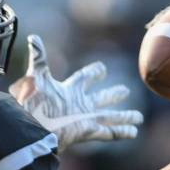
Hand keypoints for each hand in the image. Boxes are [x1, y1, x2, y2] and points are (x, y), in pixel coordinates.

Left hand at [11, 35, 142, 149]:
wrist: (30, 127)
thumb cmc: (33, 103)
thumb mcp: (37, 77)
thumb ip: (38, 57)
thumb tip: (33, 37)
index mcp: (69, 90)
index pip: (84, 78)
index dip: (94, 72)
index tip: (103, 69)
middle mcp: (79, 104)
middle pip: (101, 98)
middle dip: (113, 95)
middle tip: (126, 91)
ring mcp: (84, 119)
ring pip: (109, 117)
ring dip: (124, 117)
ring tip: (138, 117)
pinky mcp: (86, 132)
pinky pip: (108, 133)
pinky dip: (121, 132)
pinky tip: (134, 132)